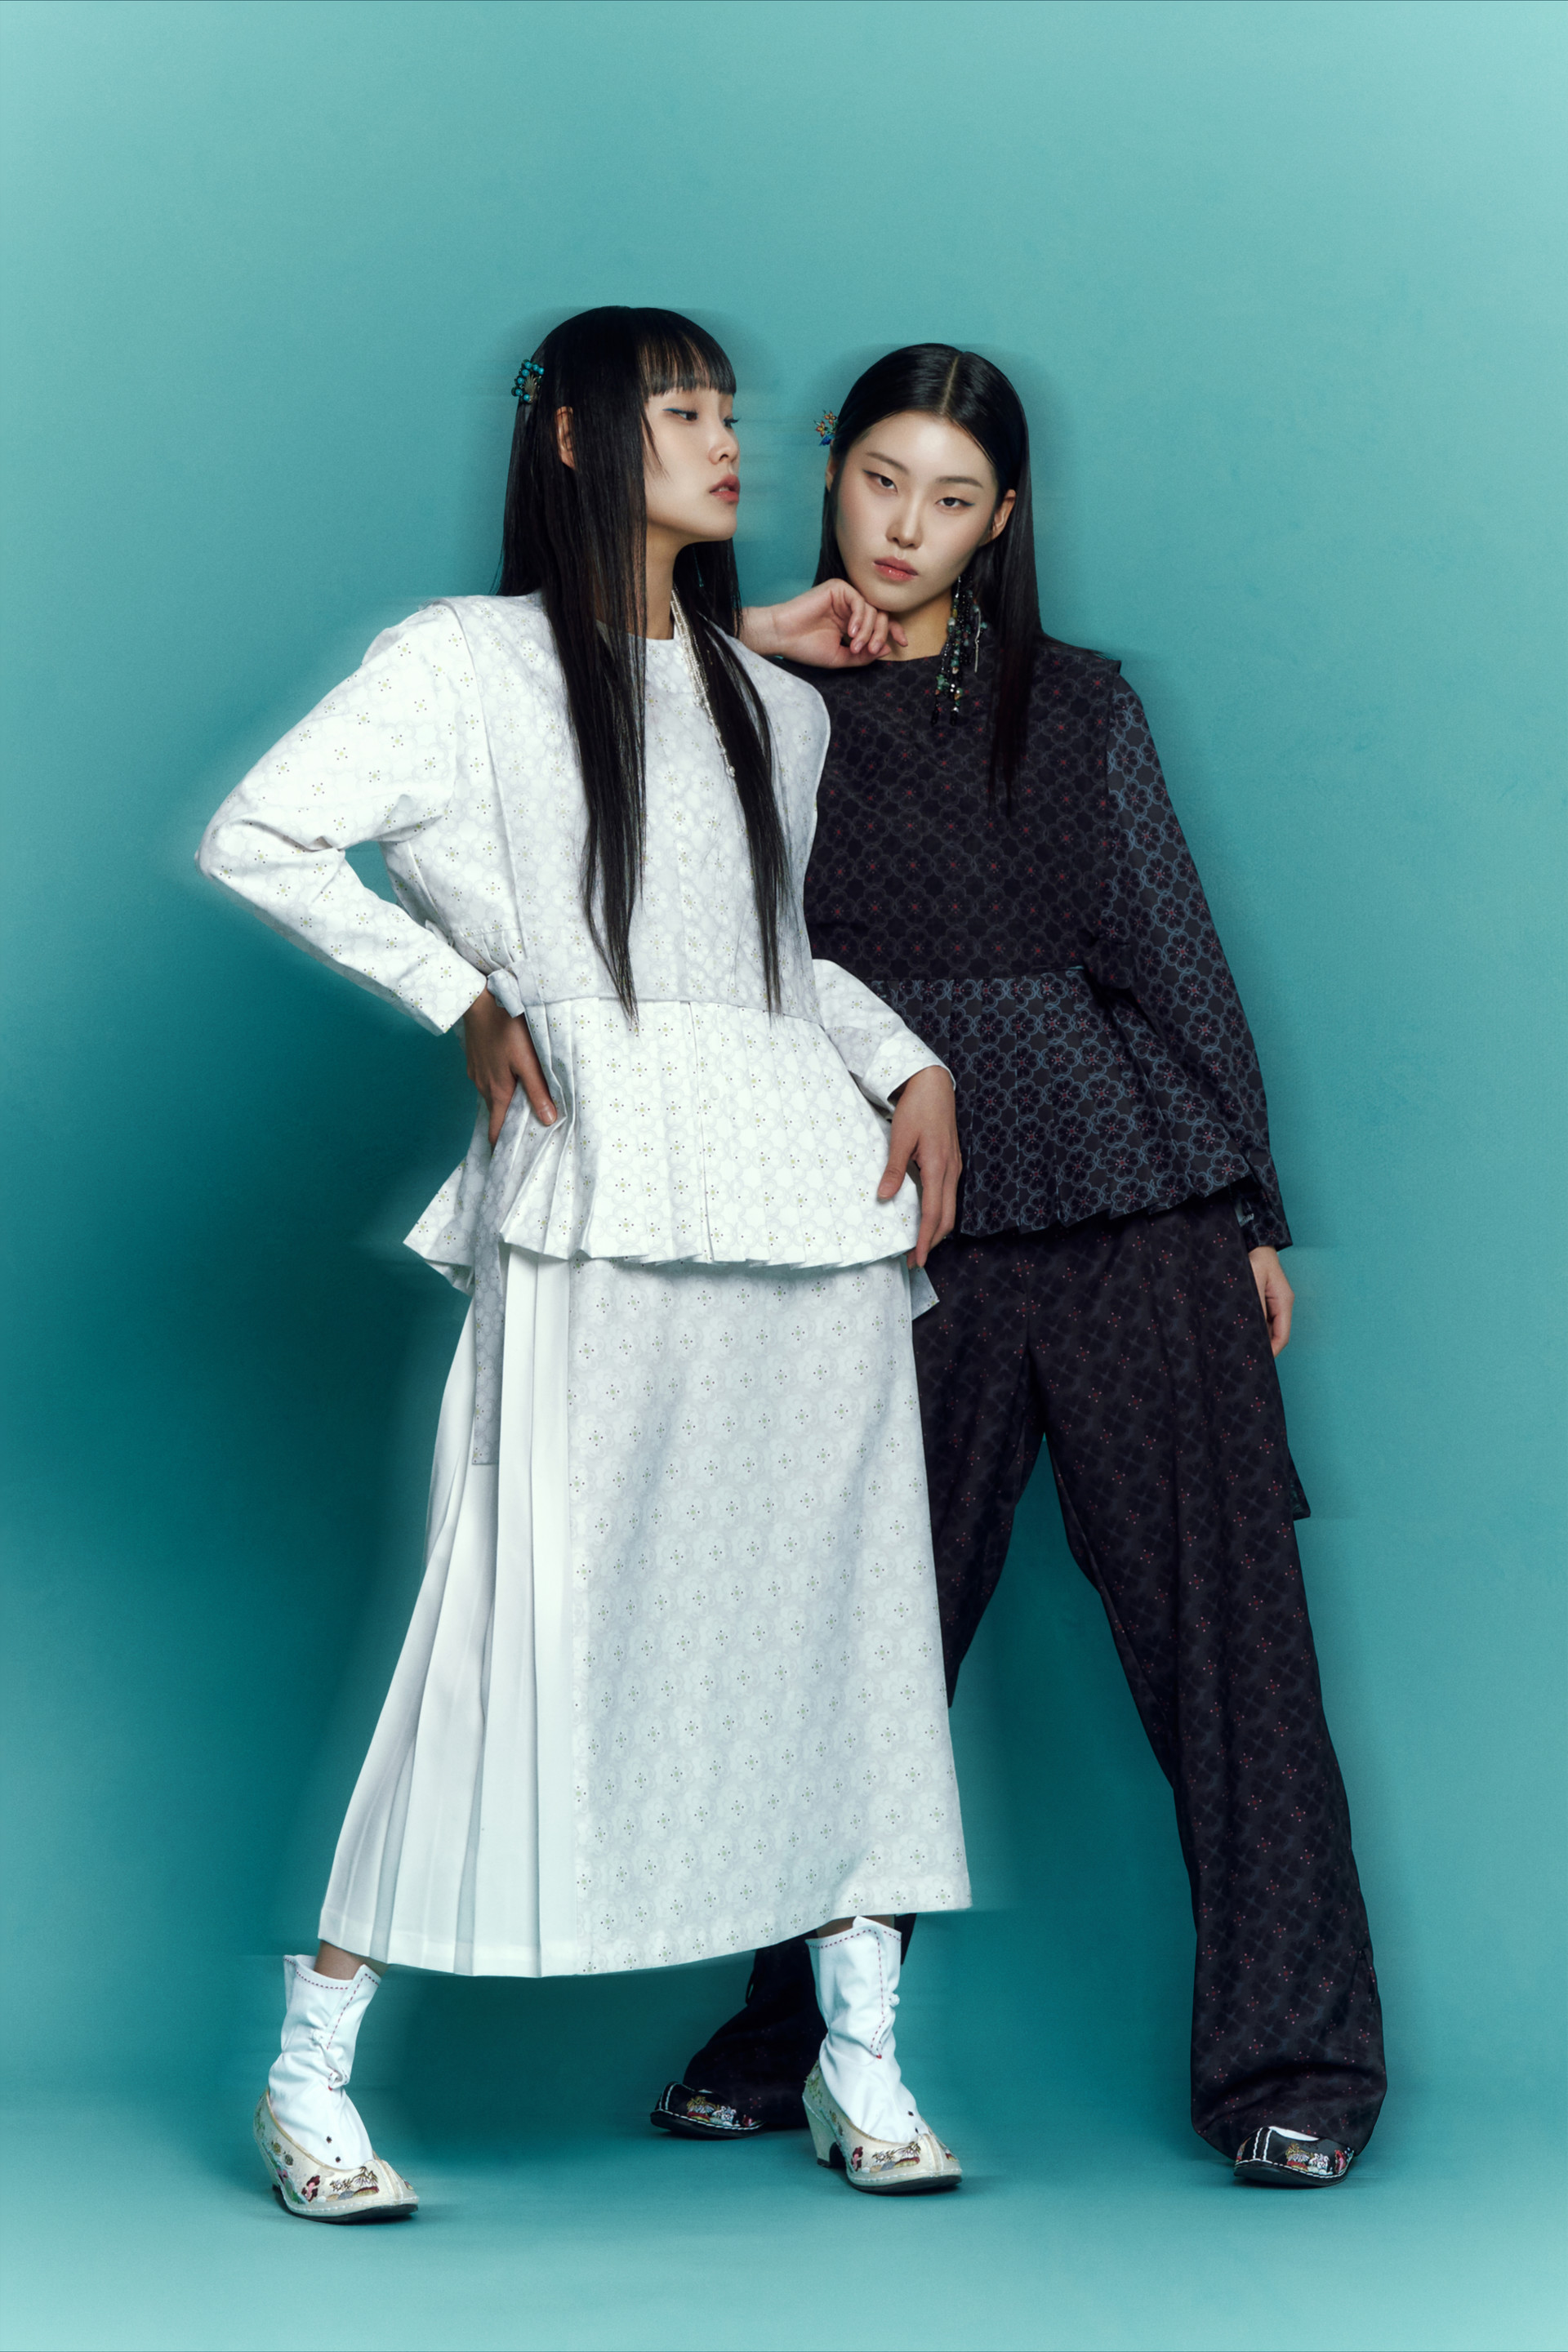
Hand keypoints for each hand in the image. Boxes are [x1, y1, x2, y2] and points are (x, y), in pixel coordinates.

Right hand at [463, 987, 556, 1146]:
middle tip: (523, 1134)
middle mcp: (483, 1086)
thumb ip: (537, 1090)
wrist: (478, 1000)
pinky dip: (499, 1086)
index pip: (496, 1129)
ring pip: (493, 1096)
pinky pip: (488, 1081)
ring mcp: (476, 1073)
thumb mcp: (527, 1060)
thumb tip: (548, 1120)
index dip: (502, 1146)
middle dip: (507, 1126)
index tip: (509, 1161)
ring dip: (505, 1104)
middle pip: (496, 1114)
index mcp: (498, 1091)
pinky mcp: (475, 1060)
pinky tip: (509, 1078)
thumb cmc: (506, 1028)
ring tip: (521, 1107)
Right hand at [740, 580, 907, 668]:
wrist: (782, 636)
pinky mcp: (838, 588)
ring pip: (872, 609)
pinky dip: (860, 618)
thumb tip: (888, 647)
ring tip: (855, 645)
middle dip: (881, 634)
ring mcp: (844, 596)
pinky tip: (850, 632)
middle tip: (873, 649)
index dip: (893, 631)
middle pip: (880, 615)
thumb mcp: (841, 657)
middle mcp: (850, 607)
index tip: (903, 643)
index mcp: (851, 621)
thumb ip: (864, 655)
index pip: (879, 622)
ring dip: (869, 630)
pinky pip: (860, 600)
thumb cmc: (806, 648)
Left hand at [878, 1066, 960, 1267]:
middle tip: (914, 1260)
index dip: (924, 1240)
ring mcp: (955, 1168)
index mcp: (939, 1167)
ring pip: (950, 1209)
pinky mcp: (953, 1163)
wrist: (935, 1085)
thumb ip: (894, 1169)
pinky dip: (939, 1214)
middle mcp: (951, 1171)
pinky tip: (927, 1218)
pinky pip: (949, 1197)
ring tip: (919, 1244)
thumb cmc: (917, 1108)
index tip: (917, 1259)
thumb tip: (884, 1197)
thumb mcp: (900, 1137)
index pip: (933, 1214)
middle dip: (932, 1242)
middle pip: (946, 1218)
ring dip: (936, 1230)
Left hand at [1249, 1246, 1293, 1355]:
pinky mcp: (1266, 1301)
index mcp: (1284, 1301)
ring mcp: (1275, 1303)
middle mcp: (1282, 1304)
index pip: (1283, 1335)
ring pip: (1270, 1329)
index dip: (1272, 1350)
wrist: (1255, 1242)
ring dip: (1259, 1339)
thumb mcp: (1253, 1279)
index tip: (1259, 1360)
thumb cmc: (1255, 1258)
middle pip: (1277, 1335)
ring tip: (1243, 1349)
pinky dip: (1255, 1328)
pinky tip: (1243, 1333)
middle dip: (1265, 1348)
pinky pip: (1263, 1320)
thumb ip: (1255, 1303)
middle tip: (1247, 1359)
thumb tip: (1254, 1327)